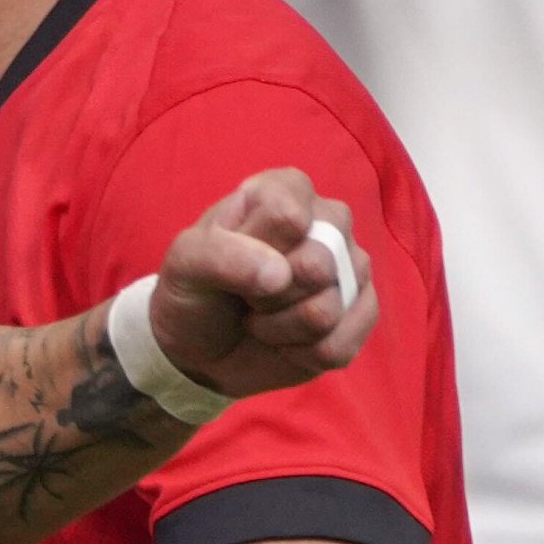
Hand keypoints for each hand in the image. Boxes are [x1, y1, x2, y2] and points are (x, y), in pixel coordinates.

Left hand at [147, 170, 378, 401]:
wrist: (202, 347)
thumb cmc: (196, 289)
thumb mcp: (183, 264)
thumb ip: (220, 254)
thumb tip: (280, 273)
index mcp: (283, 190)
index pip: (286, 215)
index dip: (253, 248)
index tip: (230, 254)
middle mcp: (328, 221)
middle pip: (317, 264)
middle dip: (267, 294)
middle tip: (247, 292)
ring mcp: (351, 267)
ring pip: (327, 309)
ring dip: (280, 327)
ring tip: (262, 315)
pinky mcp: (360, 314)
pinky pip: (340, 345)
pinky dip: (301, 354)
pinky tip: (285, 340)